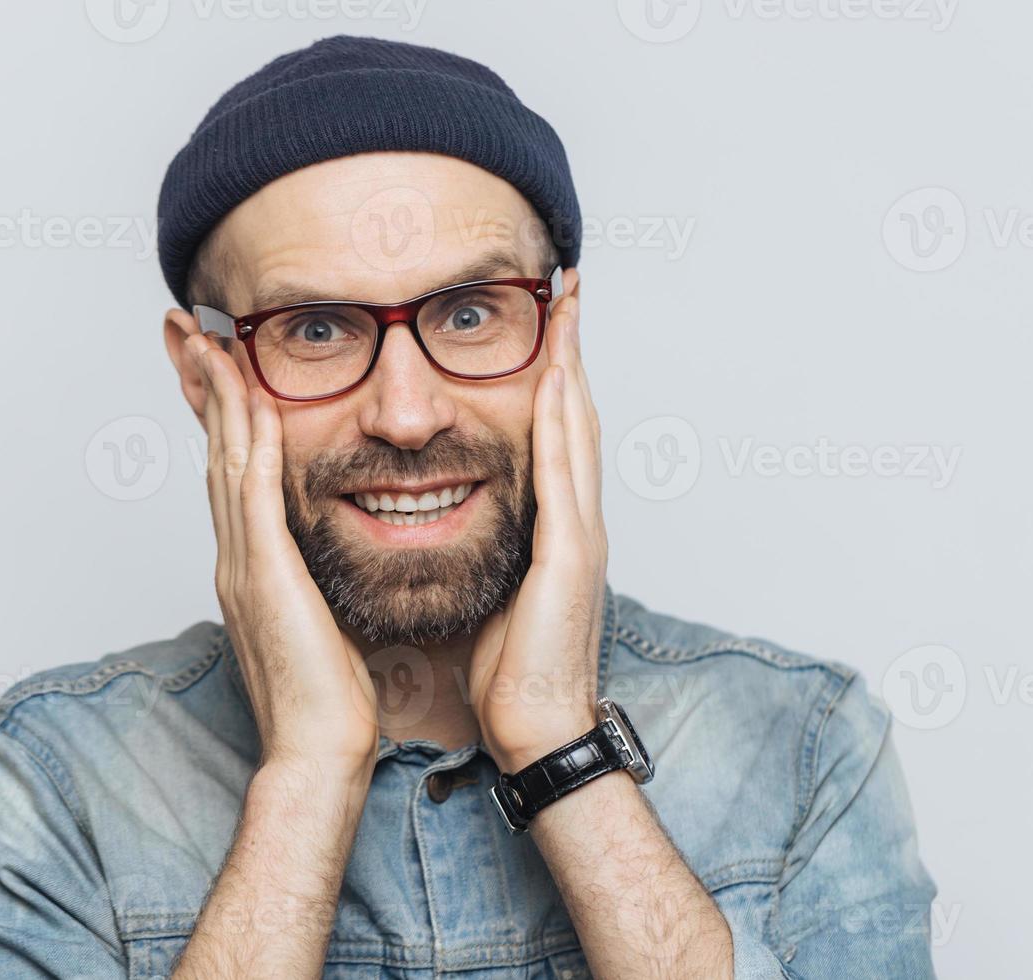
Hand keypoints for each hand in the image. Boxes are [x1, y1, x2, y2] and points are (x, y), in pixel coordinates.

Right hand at [184, 332, 378, 778]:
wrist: (318, 752)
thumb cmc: (327, 698)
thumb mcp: (318, 623)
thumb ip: (312, 581)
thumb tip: (327, 558)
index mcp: (251, 566)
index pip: (231, 472)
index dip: (222, 414)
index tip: (217, 365)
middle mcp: (237, 556)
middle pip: (214, 451)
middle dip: (201, 387)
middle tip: (185, 329)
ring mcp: (244, 564)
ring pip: (225, 459)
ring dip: (217, 395)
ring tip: (206, 338)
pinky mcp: (265, 575)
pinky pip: (254, 493)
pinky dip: (249, 442)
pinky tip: (253, 399)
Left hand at [467, 295, 608, 773]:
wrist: (538, 728)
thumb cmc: (512, 671)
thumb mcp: (496, 592)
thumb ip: (491, 548)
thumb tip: (451, 518)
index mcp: (556, 529)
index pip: (556, 434)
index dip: (554, 375)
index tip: (545, 325)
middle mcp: (578, 520)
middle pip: (576, 415)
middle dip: (572, 350)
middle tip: (566, 289)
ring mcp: (581, 534)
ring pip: (577, 429)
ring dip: (573, 364)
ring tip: (566, 308)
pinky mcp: (571, 554)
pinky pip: (563, 472)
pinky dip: (560, 420)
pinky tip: (553, 378)